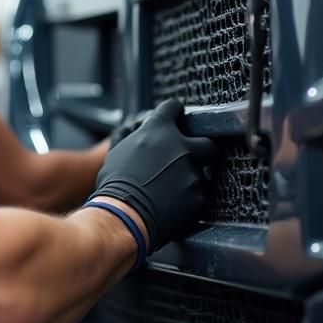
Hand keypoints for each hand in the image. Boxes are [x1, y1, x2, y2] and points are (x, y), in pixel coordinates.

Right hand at [92, 100, 218, 248]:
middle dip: (202, 149)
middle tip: (193, 158)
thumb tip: (137, 132)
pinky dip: (188, 199)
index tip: (175, 119)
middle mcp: (181, 147)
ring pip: (203, 172)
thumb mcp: (119, 151)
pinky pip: (198, 195)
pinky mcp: (198, 196)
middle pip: (206, 141)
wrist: (124, 215)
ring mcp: (192, 172)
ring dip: (191, 178)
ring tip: (174, 190)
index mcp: (158, 130)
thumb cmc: (116, 183)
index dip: (174, 113)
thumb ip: (137, 138)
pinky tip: (173, 205)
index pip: (173, 107)